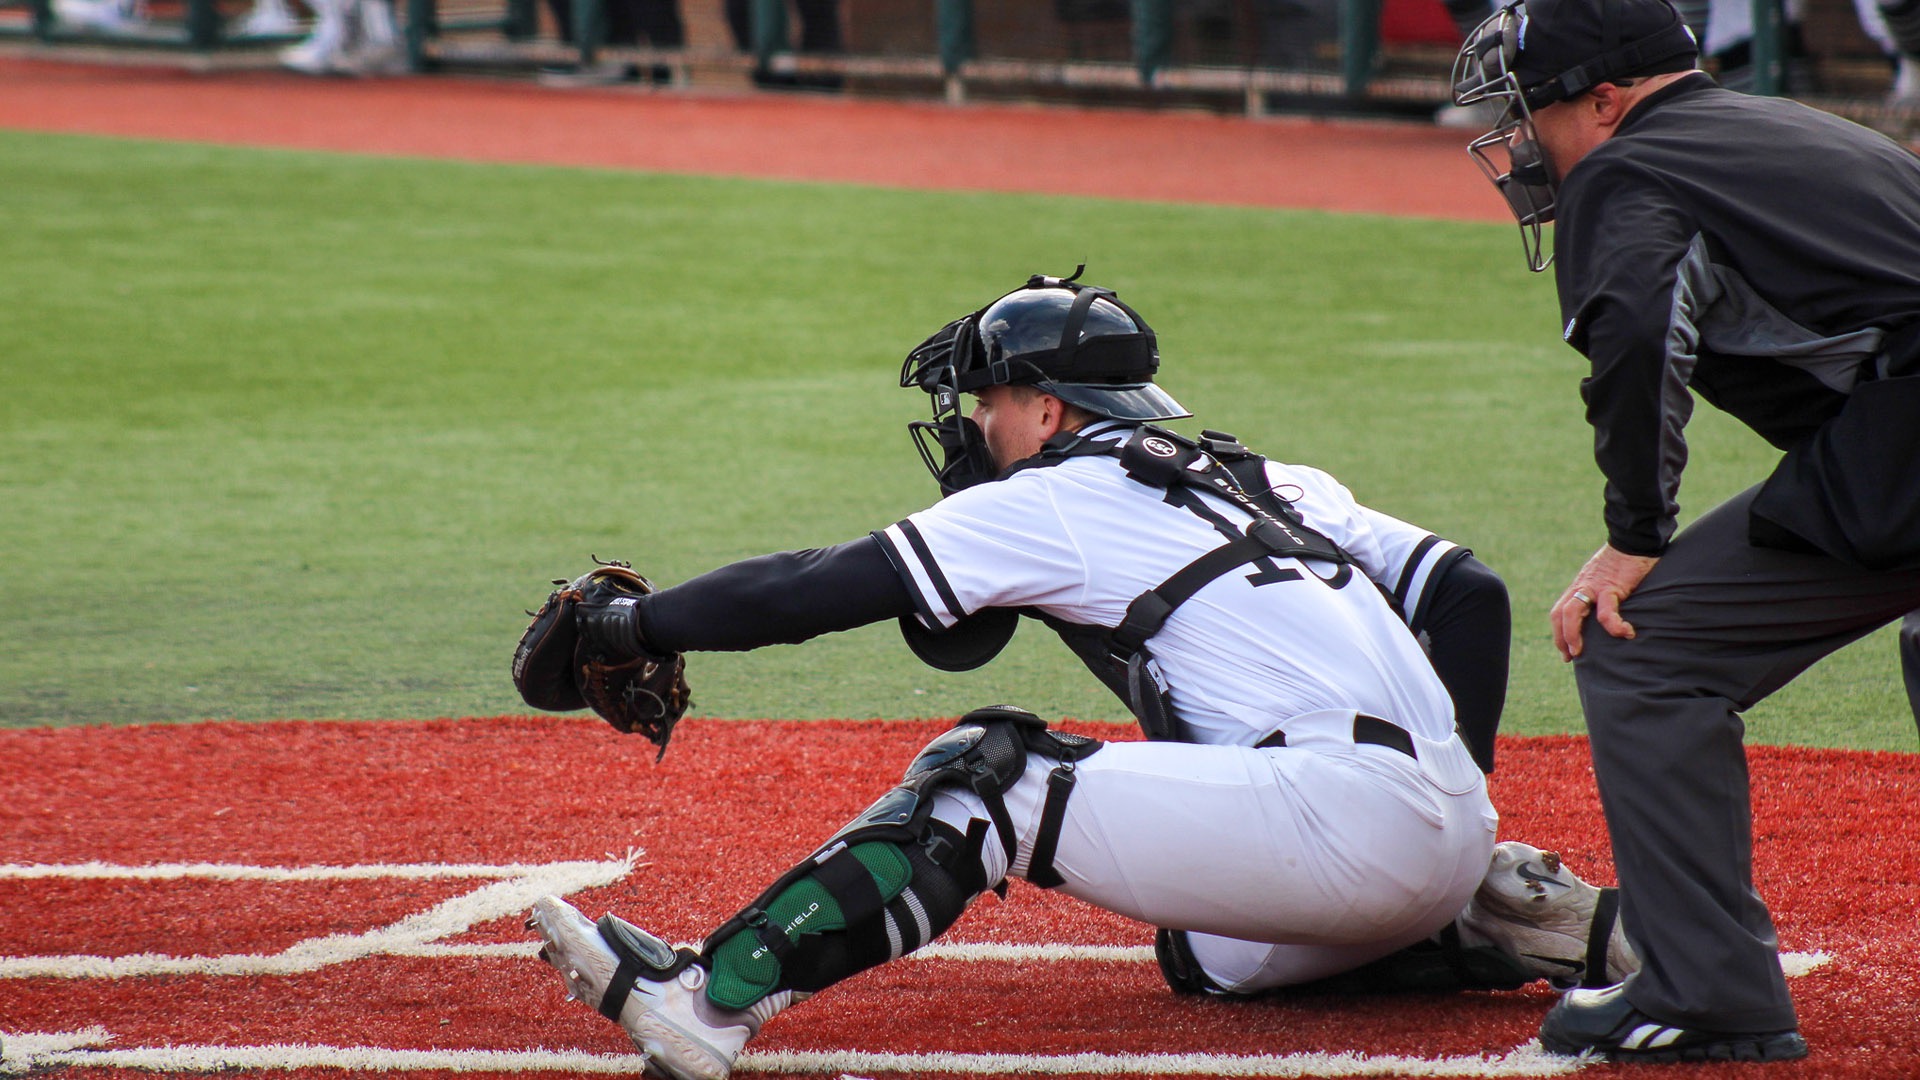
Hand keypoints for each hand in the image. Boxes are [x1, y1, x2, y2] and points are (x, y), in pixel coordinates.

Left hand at [1552, 544, 1659, 660]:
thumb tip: (1607, 616)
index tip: (1566, 651)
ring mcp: (1594, 587)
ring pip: (1572, 612)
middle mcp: (1582, 587)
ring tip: (1582, 652)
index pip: (1559, 611)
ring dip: (1573, 634)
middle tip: (1570, 656)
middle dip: (1560, 638)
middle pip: (1559, 613)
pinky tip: (1626, 633)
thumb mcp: (1605, 580)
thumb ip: (1601, 595)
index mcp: (1579, 587)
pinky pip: (1606, 611)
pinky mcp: (1612, 586)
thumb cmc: (1624, 562)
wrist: (1635, 540)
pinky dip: (1614, 626)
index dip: (1559, 633)